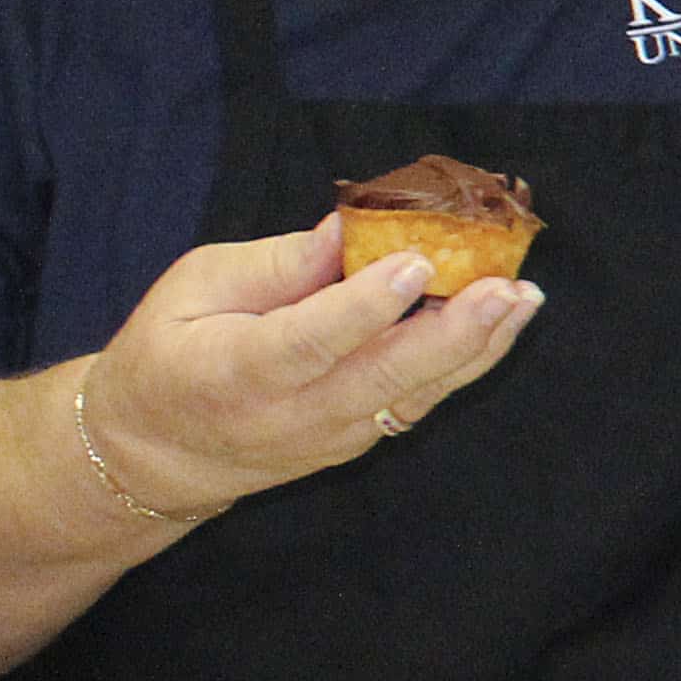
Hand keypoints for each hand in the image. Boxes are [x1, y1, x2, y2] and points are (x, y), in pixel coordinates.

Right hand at [86, 216, 542, 513]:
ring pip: (413, 394)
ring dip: (476, 347)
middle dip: (452, 332)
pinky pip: (417, 400)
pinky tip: (502, 320)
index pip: (308, 341)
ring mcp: (330, 436)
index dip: (364, 306)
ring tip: (524, 299)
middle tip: (506, 288)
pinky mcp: (358, 438)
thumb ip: (275, 263)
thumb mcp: (195, 288)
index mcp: (233, 371)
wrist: (156, 454)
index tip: (415, 264)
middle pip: (380, 378)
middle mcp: (289, 414)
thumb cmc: (169, 351)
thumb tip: (350, 227)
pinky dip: (463, 362)